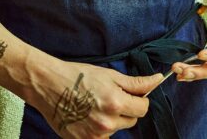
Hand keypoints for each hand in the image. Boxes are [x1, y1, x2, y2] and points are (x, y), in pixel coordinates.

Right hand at [30, 59, 162, 137]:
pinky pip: (103, 138)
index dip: (139, 99)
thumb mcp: (108, 75)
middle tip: (109, 97)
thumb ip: (135, 82)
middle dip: (126, 109)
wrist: (48, 84)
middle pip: (131, 120)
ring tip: (95, 105)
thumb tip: (158, 80)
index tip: (130, 94)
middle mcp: (108, 123)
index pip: (143, 108)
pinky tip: (88, 116)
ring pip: (117, 130)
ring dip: (113, 120)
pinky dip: (100, 129)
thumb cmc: (78, 75)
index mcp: (115, 103)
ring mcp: (96, 136)